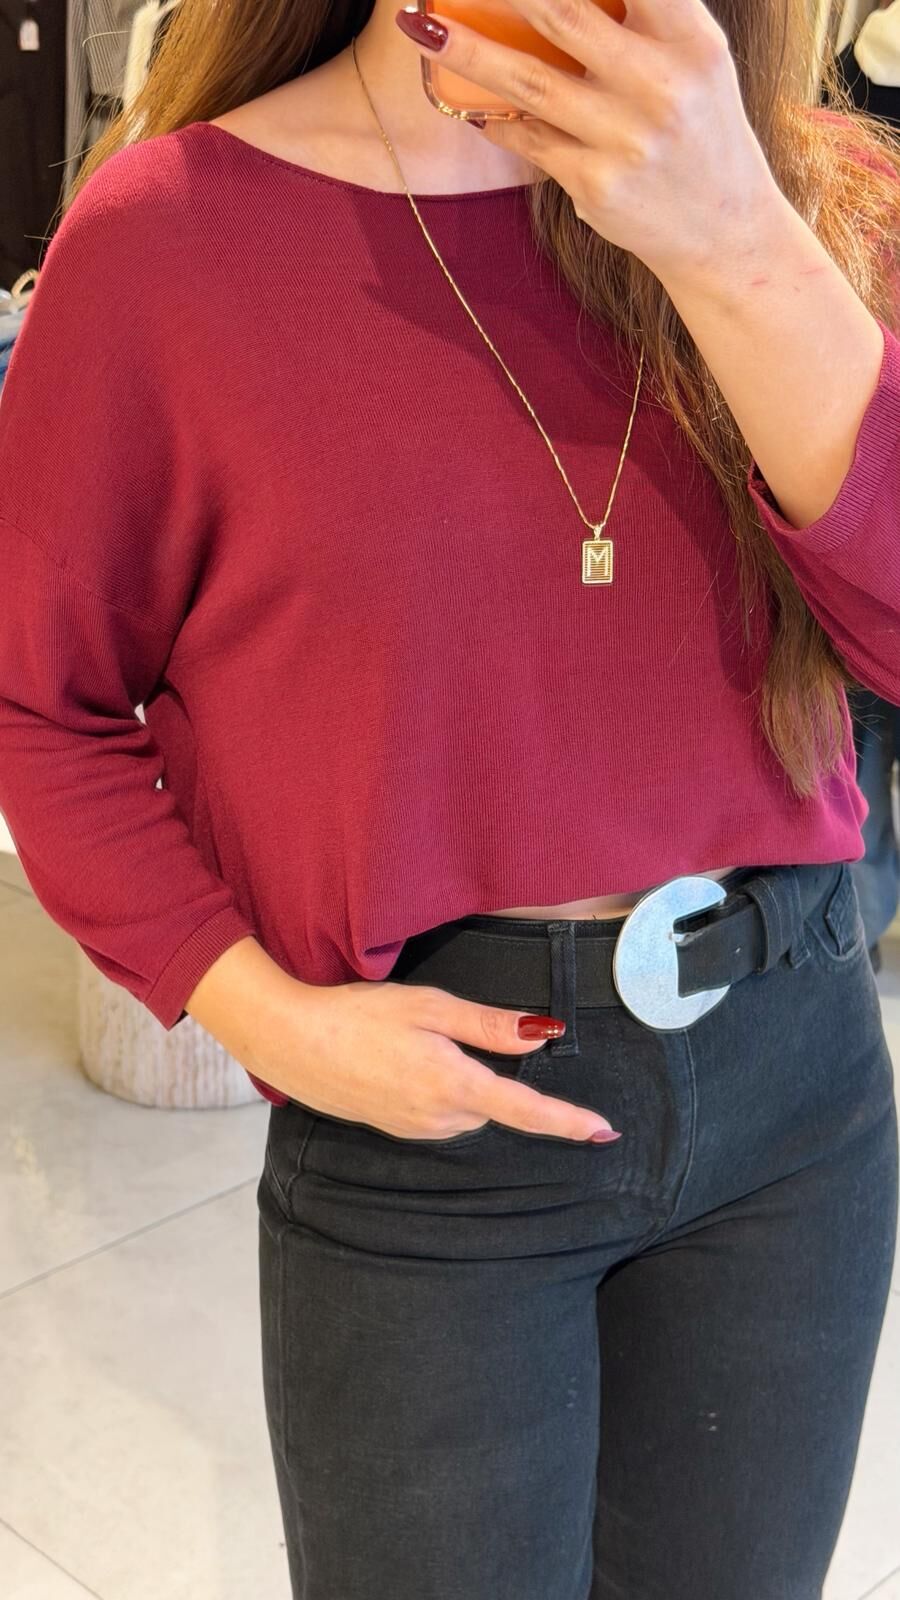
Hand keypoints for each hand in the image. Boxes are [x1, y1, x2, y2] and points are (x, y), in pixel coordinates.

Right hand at [260, 979, 619, 1142]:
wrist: (292, 1044)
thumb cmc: (358, 1016)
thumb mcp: (429, 1006)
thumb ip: (488, 1025)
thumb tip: (542, 1036)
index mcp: (454, 1085)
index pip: (526, 1110)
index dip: (568, 1122)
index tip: (604, 1131)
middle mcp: (440, 1117)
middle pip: (495, 1103)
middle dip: (492, 1074)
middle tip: (447, 1032)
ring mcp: (417, 1129)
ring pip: (468, 1107)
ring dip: (463, 1080)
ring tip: (416, 1043)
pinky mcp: (398, 1129)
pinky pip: (441, 1113)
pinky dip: (441, 1090)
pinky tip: (406, 1062)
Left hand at [395, 0, 783, 282]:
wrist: (722, 229)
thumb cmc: (698, 126)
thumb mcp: (694, 56)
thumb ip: (647, 12)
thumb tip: (549, 2)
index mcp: (690, 37)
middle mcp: (661, 85)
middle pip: (561, 12)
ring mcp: (626, 139)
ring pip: (528, 82)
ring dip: (466, 50)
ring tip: (421, 27)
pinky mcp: (596, 185)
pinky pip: (530, 140)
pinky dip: (496, 120)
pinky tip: (470, 104)